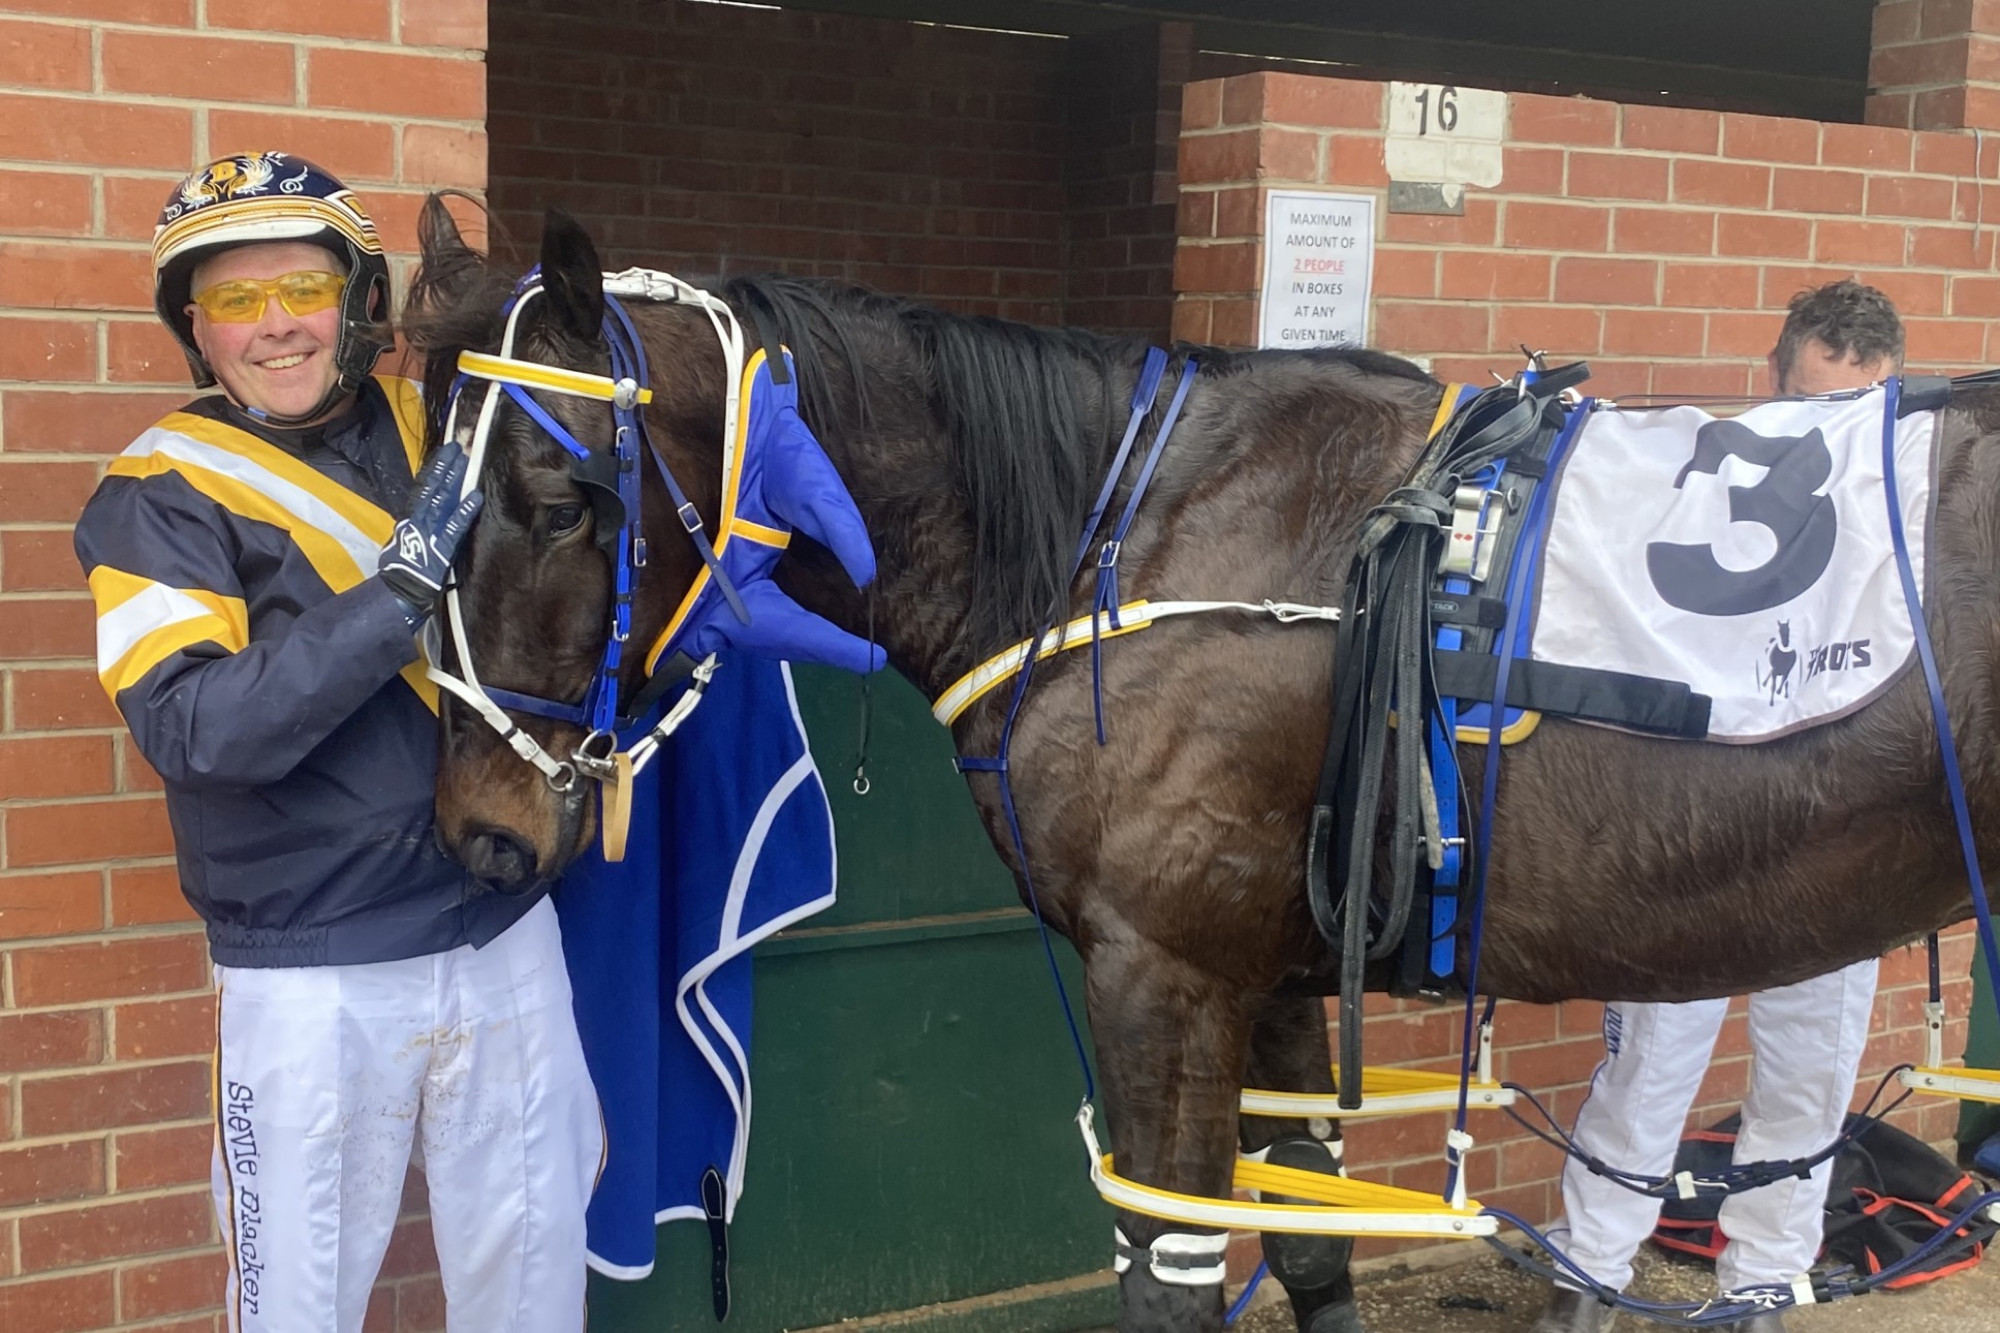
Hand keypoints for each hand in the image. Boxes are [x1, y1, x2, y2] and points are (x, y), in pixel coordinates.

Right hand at [379, 442, 483, 621]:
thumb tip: (422, 517)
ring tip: (465, 459)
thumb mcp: (402, 544)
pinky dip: (465, 511)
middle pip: (432, 487)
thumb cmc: (400, 572)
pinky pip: (454, 526)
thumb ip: (414, 529)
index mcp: (408, 520)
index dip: (433, 471)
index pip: (422, 489)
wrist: (396, 592)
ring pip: (441, 499)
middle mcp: (417, 520)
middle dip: (444, 466)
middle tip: (457, 447)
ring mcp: (428, 532)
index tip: (444, 455)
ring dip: (453, 478)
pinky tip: (476, 497)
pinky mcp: (440, 547)